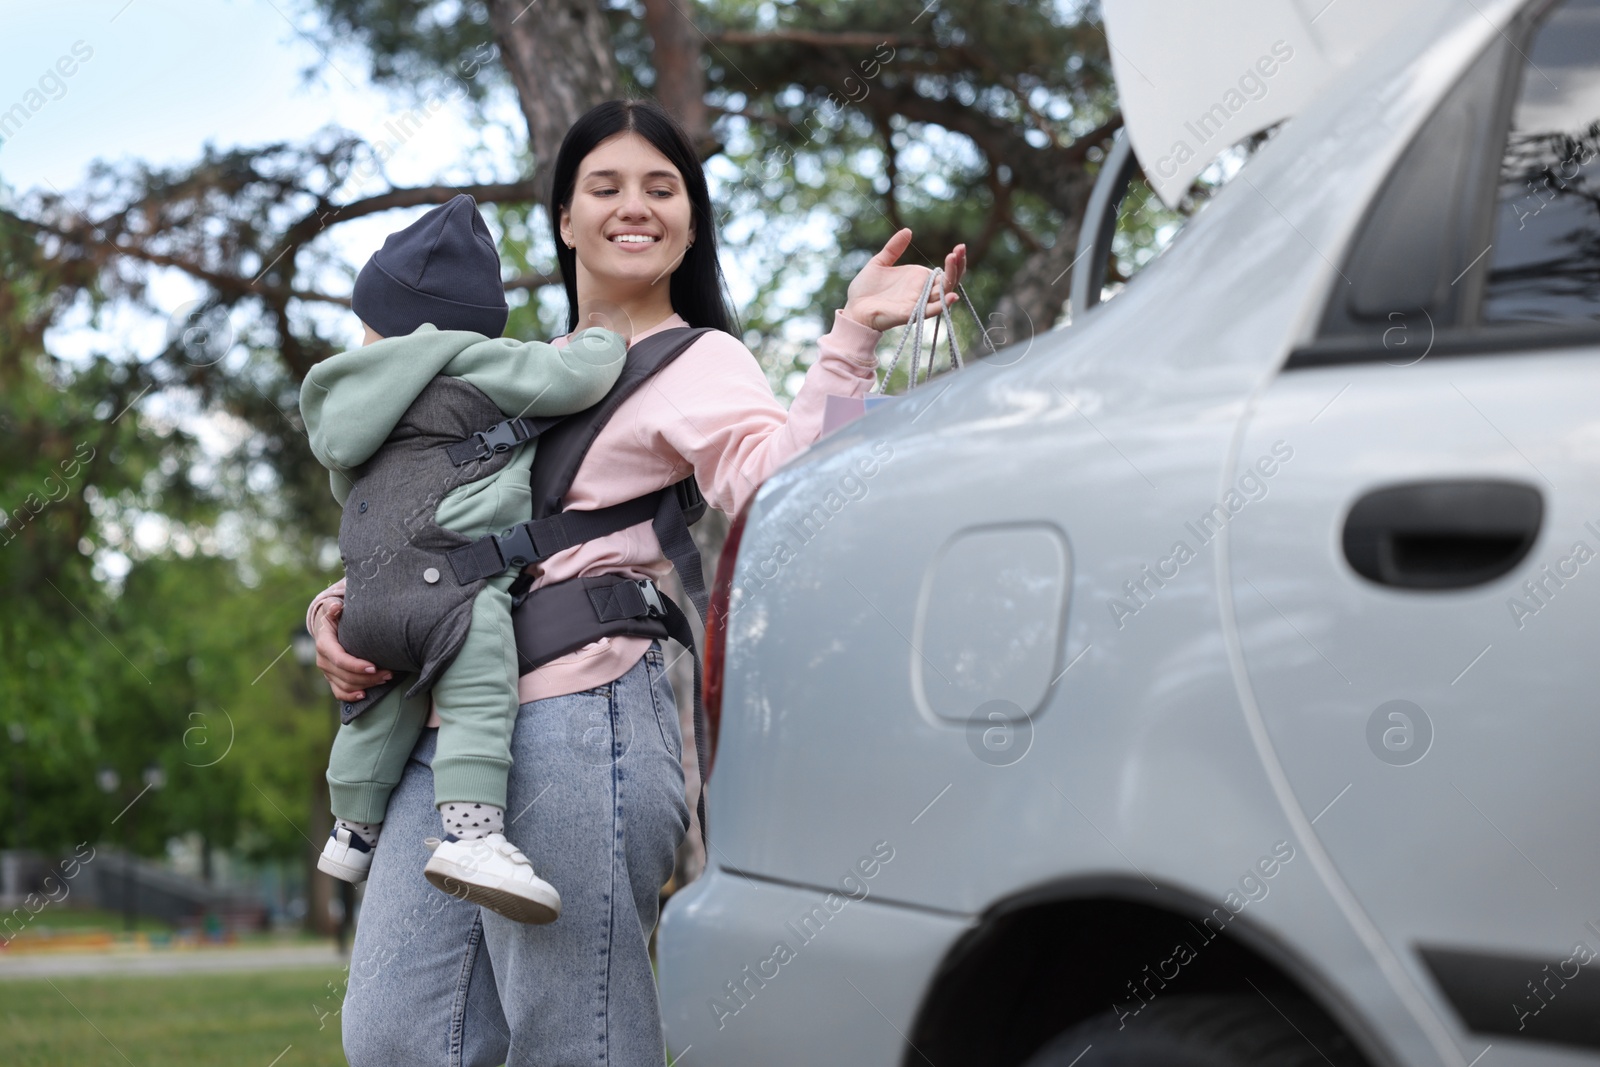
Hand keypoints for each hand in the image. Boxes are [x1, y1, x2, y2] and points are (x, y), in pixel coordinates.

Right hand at [313, 600, 390, 702]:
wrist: (326, 627)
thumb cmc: (335, 616)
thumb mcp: (333, 608)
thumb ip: (334, 607)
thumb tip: (337, 607)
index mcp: (324, 644)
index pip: (339, 659)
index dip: (356, 666)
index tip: (374, 667)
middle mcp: (323, 660)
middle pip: (345, 676)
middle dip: (368, 677)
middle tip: (389, 673)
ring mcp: (327, 672)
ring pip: (345, 685)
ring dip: (366, 685)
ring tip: (386, 678)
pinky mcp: (332, 679)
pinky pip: (339, 693)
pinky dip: (351, 696)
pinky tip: (365, 695)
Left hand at [841, 229, 966, 331]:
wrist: (853, 308)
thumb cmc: (865, 289)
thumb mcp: (879, 262)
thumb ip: (893, 248)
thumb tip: (908, 231)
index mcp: (918, 279)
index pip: (945, 271)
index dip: (955, 260)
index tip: (960, 246)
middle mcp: (922, 291)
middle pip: (949, 280)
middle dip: (958, 265)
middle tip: (960, 248)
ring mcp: (918, 303)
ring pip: (944, 292)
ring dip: (952, 277)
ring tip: (954, 258)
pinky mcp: (911, 314)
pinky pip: (931, 311)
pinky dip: (943, 305)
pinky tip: (952, 295)